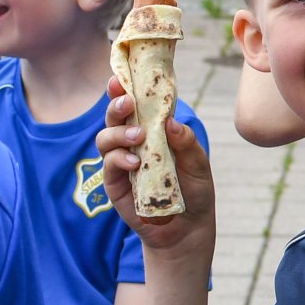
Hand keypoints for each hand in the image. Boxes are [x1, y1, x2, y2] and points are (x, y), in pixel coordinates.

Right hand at [97, 75, 216, 259]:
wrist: (189, 227)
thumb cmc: (195, 190)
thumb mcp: (199, 164)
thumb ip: (186, 143)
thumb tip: (171, 122)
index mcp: (153, 131)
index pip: (135, 106)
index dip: (125, 90)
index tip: (120, 77)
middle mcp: (133, 143)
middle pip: (114, 117)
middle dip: (116, 104)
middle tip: (128, 101)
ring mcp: (122, 163)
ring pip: (105, 139)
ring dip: (118, 132)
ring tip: (138, 136)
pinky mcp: (116, 185)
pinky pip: (109, 166)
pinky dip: (119, 159)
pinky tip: (134, 162)